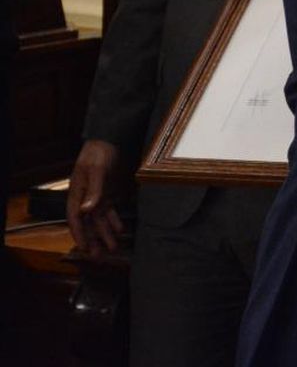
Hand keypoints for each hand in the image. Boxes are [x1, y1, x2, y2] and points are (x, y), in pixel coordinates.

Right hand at [66, 139, 125, 254]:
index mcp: (77, 194)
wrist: (108, 140)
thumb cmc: (98, 154)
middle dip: (94, 239)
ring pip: (100, 219)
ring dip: (106, 233)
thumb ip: (93, 191)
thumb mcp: (96, 171)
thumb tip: (86, 210)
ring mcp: (96, 196)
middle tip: (99, 256)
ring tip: (113, 247)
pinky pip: (109, 210)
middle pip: (88, 223)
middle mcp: (85, 198)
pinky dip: (114, 220)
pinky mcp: (107, 192)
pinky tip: (120, 229)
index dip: (79, 234)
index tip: (83, 248)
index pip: (75, 219)